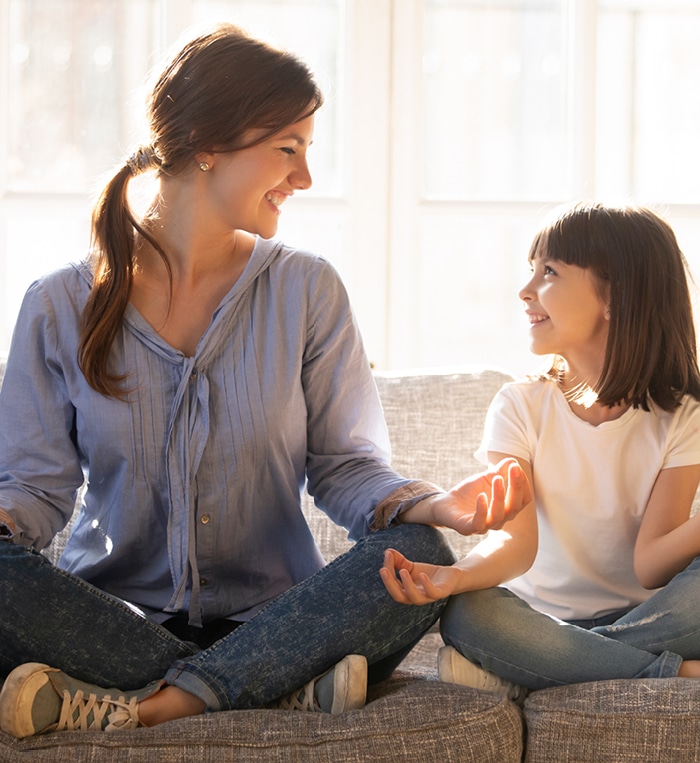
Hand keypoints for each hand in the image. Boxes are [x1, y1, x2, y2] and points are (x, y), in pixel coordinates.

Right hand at [379, 548, 463, 604]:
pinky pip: (432, 592)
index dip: (388, 571)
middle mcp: (415, 598)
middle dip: (389, 584)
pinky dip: (426, 585)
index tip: (387, 555)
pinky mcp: (440, 592)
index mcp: (406, 593)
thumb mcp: (412, 567)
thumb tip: (387, 551)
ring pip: (415, 598)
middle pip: (399, 596)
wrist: (451, 577)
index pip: (393, 584)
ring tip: (402, 571)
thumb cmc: (429, 574)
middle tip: (383, 570)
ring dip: (407, 585)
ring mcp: (428, 597)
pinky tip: (422, 574)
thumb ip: (399, 562)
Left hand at [403, 458, 531, 535]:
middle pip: (514, 507)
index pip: (523, 499)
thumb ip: (500, 471)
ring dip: (499, 496)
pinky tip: (481, 496)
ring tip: (497, 479)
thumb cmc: (470, 492)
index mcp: (507, 509)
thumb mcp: (487, 478)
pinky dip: (482, 510)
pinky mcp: (467, 528)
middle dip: (515, 487)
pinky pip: (479, 523)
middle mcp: (499, 520)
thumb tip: (513, 461)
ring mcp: (484, 526)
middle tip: (513, 469)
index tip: (516, 467)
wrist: (446, 503)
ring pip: (498, 515)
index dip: (522, 484)